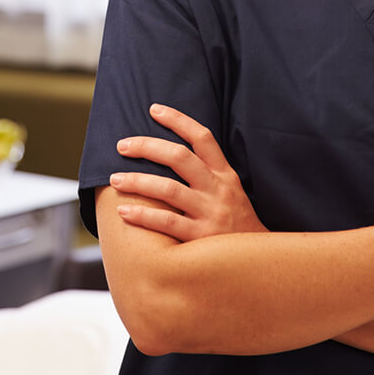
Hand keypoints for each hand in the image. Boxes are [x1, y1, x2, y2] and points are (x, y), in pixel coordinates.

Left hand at [110, 103, 265, 240]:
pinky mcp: (201, 238)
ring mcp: (210, 213)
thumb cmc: (236, 225)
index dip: (178, 120)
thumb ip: (208, 174)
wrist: (258, 264)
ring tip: (115, 179)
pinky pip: (166, 222)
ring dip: (138, 181)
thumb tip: (171, 154)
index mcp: (225, 175)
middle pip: (180, 157)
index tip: (154, 109)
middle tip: (122, 145)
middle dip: (147, 147)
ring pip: (169, 189)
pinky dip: (143, 215)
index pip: (202, 138)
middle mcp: (218, 190)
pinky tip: (124, 211)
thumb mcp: (231, 193)